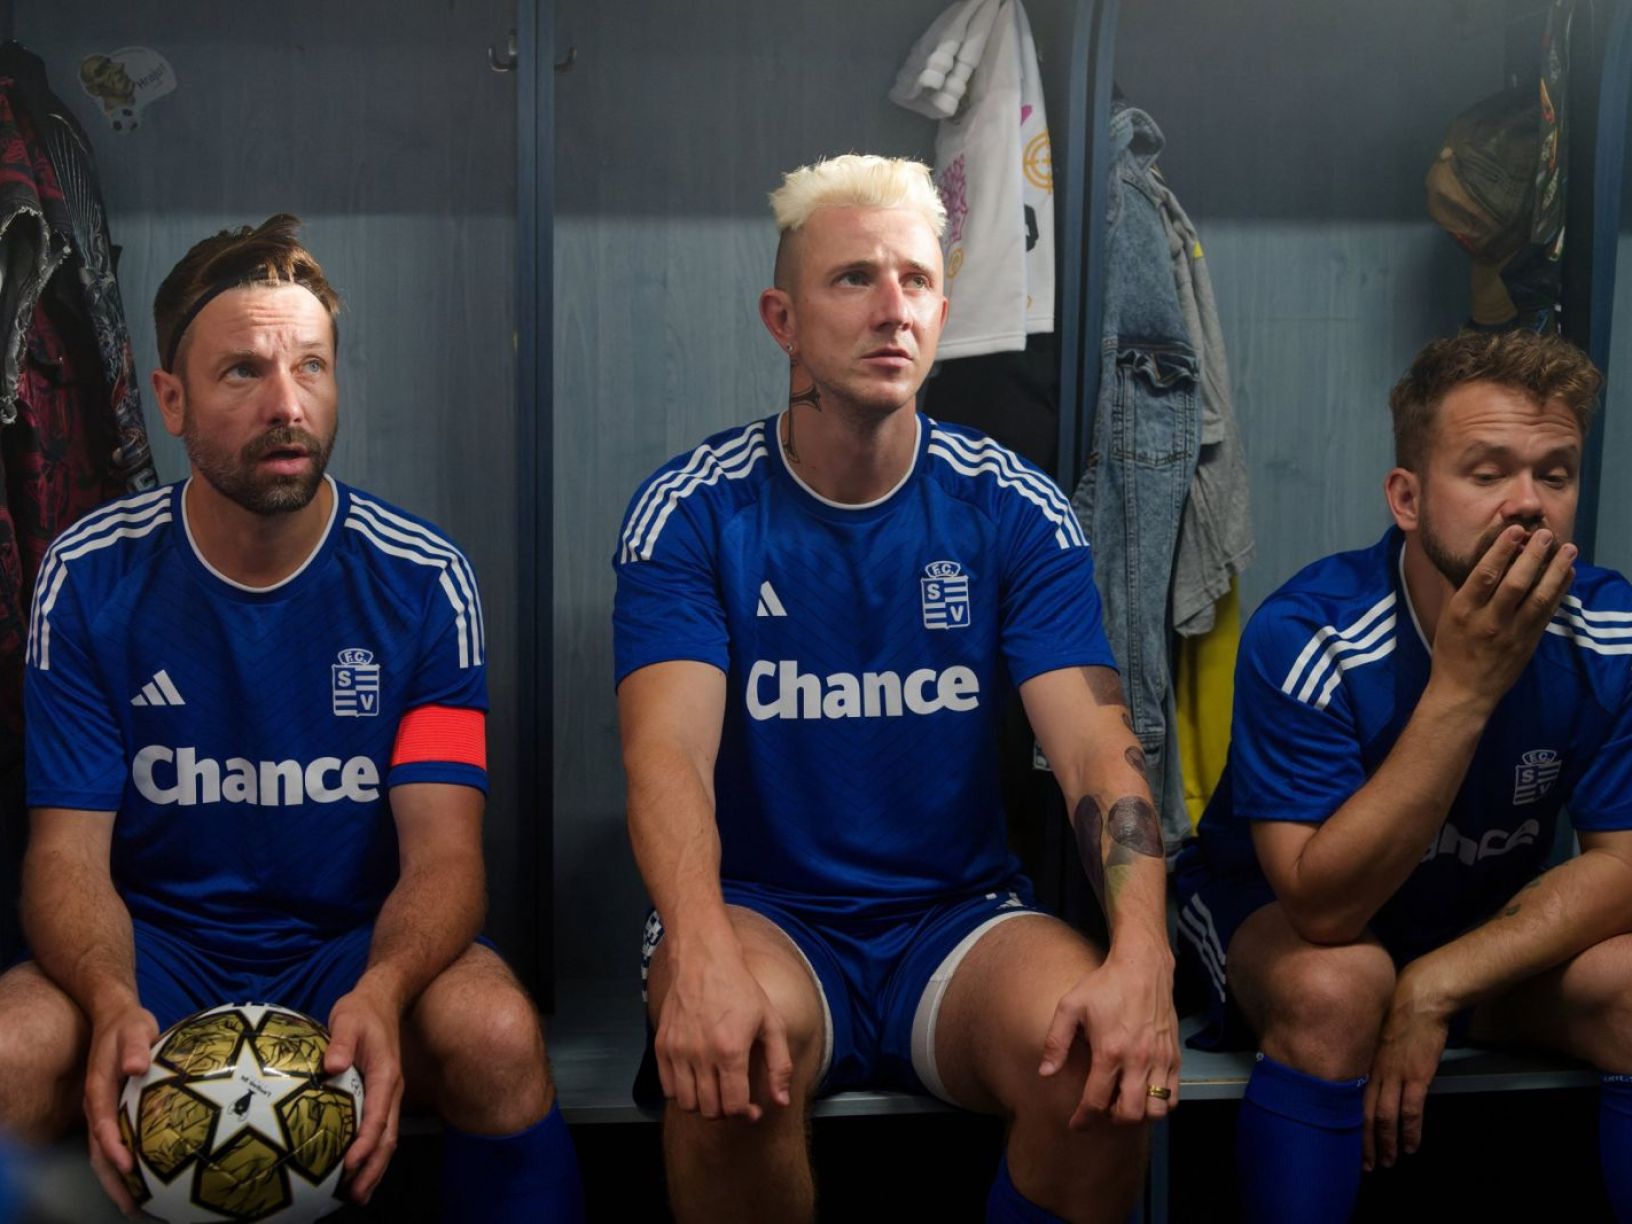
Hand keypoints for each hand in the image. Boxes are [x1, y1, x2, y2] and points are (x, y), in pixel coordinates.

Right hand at [83, 1003, 157, 1215]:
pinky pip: (114, 1143)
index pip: (103, 1126)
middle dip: (113, 1180)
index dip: (113, 1147)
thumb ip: (135, 1047)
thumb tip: (136, 1067)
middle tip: (131, 1207)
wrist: (116, 1017)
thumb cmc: (128, 1025)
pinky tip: (142, 1179)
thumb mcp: (134, 1029)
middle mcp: (97, 1106)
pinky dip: (123, 1165)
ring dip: (116, 1180)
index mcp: (99, 1090)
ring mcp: (104, 1111)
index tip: (127, 1166)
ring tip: (135, 1206)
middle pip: (99, 1151)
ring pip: (104, 1153)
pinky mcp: (114, 1111)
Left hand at [326, 983, 402, 1203]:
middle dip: (373, 1168)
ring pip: (387, 1137)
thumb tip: (331, 1066)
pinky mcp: (381, 1095)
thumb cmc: (361, 1011)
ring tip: (357, 1194)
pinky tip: (357, 1168)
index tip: (348, 1165)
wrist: (382, 999)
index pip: (378, 1116)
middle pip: (388, 1137)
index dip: (365, 1143)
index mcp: (386, 1075)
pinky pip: (381, 1129)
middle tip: (355, 1195)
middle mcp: (393, 1090)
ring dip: (375, 1167)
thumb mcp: (347, 1020)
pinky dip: (372, 1153)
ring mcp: (389, 1094)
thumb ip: (340, 1043)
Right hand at [654, 942, 793, 1121]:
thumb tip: (781, 1101)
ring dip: (703, 1105)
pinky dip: (681, 1093)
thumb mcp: (771, 1022)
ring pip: (686, 1103)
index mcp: (730, 1050)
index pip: (733, 1106)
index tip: (751, 1108)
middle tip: (734, 1098)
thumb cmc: (741, 990)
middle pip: (709, 1110)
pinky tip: (696, 1080)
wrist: (704, 961)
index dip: (745, 1114)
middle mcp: (701, 1054)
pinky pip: (667, 1088)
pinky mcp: (662, 1046)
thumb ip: (779, 1065)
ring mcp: (677, 1051)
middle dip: (726, 1110)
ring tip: (715, 1090)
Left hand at [1039, 951, 1178, 1126]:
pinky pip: (1174, 1096)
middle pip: (1130, 1114)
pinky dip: (1160, 1103)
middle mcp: (1138, 1060)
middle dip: (1113, 1120)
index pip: (1097, 1101)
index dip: (1084, 1119)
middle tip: (1102, 1111)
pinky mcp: (1174, 1056)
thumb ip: (1055, 1042)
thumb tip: (1045, 1073)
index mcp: (1110, 1051)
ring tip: (1124, 1102)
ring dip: (1139, 1114)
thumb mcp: (1070, 1006)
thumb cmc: (1104, 985)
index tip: (1076, 1125)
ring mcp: (1160, 1060)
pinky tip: (1144, 1093)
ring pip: (1156, 1110)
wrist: (1143, 967)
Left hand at [1363, 971, 1450, 1170]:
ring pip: (1384, 1117)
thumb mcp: (1371, 1031)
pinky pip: (1411, 1111)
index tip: (1343, 1140)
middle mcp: (1372, 1070)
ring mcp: (1394, 1074)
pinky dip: (1410, 1132)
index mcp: (1360, 1059)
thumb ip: (1366, 1052)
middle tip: (1364, 1164)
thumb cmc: (1396, 1009)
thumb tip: (1363, 1069)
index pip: (1346, 1099)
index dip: (1345, 1123)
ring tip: (1386, 1162)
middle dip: (1362, 1142)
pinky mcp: (1416, 1076)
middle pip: (1361, 1113)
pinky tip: (1411, 1147)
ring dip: (1385, 1143)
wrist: (1420, 996)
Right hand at [1431, 525, 1575, 710]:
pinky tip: (1568, 573)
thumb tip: (1465, 556)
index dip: (1501, 550)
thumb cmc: (1451, 650)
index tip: (1515, 530)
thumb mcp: (1446, 616)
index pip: (1484, 575)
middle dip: (1533, 556)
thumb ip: (1457, 587)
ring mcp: (1512, 633)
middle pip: (1515, 583)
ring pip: (1538, 597)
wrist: (1465, 691)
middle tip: (1547, 534)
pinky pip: (1548, 613)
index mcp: (1463, 611)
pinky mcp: (1529, 643)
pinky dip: (1560, 591)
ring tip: (1568, 549)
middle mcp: (1489, 621)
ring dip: (1556, 571)